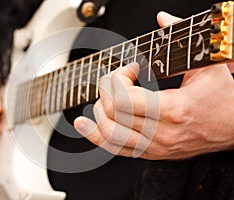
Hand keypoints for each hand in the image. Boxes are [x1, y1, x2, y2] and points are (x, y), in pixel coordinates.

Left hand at [74, 12, 233, 159]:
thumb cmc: (225, 101)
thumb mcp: (207, 67)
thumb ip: (180, 40)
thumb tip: (162, 19)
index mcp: (173, 110)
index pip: (122, 99)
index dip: (118, 78)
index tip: (129, 68)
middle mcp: (160, 133)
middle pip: (111, 114)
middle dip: (106, 90)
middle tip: (118, 79)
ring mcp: (154, 146)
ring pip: (109, 134)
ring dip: (98, 112)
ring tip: (102, 98)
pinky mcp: (151, 152)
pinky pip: (116, 149)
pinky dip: (96, 136)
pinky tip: (85, 125)